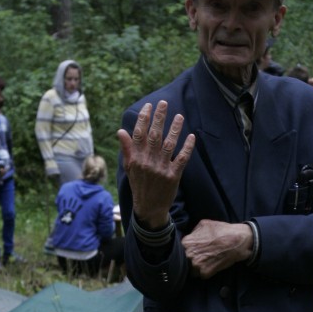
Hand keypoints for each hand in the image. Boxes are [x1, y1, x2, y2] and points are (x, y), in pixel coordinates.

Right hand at [117, 100, 194, 228]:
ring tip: (179, 115)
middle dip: (159, 118)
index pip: (139, 134)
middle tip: (164, 103)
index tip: (149, 106)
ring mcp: (161, 169)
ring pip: (169, 145)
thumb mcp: (129, 168)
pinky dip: (187, 148)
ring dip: (174, 129)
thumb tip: (121, 131)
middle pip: (154, 135)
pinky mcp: (173, 177)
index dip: (144, 118)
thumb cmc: (139, 185)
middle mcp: (148, 162)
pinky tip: (191, 137)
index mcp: (136, 159)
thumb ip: (127, 149)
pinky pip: (181, 159)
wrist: (149, 208)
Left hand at [182, 219, 252, 278]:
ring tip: (207, 261)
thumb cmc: (221, 230)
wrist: (237, 240)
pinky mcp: (205, 273)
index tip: (192, 251)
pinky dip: (206, 272)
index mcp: (186, 243)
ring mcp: (196, 265)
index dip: (186, 251)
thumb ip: (193, 232)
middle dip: (191, 259)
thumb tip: (189, 237)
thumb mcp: (203, 224)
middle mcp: (189, 255)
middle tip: (202, 256)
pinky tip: (213, 265)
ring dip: (197, 267)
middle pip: (184, 261)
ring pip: (192, 270)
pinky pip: (201, 275)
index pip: (179, 251)